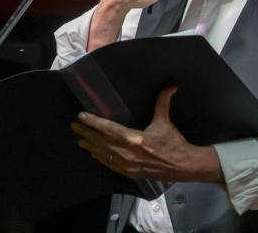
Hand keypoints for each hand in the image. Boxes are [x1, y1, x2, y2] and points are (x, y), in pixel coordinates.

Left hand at [71, 87, 222, 182]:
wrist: (183, 166)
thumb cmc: (173, 143)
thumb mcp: (165, 122)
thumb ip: (163, 102)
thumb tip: (170, 85)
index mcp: (134, 139)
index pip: (108, 128)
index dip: (93, 122)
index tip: (81, 117)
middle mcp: (127, 153)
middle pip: (101, 141)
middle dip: (86, 133)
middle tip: (74, 126)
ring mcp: (127, 165)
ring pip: (103, 154)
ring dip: (90, 146)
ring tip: (80, 139)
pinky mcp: (129, 173)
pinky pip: (110, 165)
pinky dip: (100, 158)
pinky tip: (94, 154)